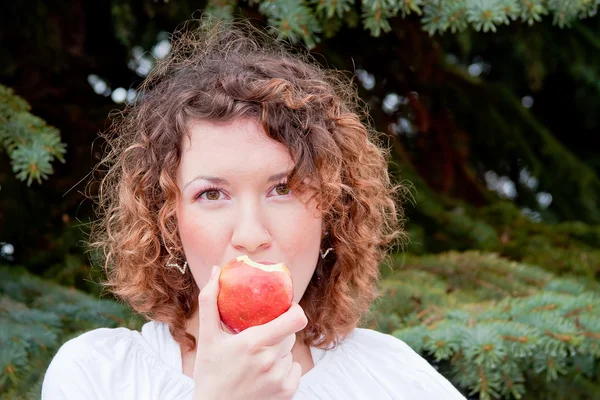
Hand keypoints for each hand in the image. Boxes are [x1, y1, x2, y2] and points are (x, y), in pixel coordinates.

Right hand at [192, 265, 307, 399]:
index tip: (286, 307)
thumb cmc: (210, 372)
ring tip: (258, 359)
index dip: (295, 309)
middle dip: (279, 331)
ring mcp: (280, 379)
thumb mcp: (207, 337)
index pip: (295, 319)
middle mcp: (270, 361)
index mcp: (254, 343)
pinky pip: (294, 369)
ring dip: (279, 351)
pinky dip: (283, 368)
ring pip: (290, 352)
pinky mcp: (287, 392)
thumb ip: (210, 301)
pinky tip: (265, 374)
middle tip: (261, 335)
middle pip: (290, 334)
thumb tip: (216, 270)